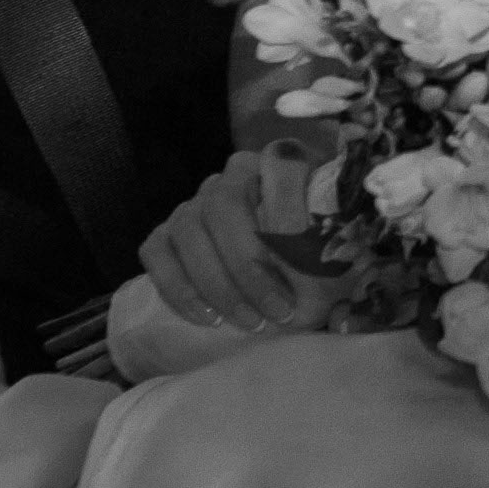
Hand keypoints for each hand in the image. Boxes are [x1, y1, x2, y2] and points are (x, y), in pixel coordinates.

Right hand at [142, 149, 322, 332]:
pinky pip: (156, 252)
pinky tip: (206, 317)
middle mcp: (228, 177)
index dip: (286, 223)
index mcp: (275, 165)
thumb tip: (313, 278)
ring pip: (187, 230)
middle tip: (276, 313)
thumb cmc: (318, 258)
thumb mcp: (332, 251)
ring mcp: (193, 204)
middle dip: (248, 268)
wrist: (293, 276)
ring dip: (217, 284)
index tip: (303, 273)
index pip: (273, 173)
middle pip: (222, 207)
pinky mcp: (166, 234)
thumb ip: (325, 250)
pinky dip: (177, 287)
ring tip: (247, 322)